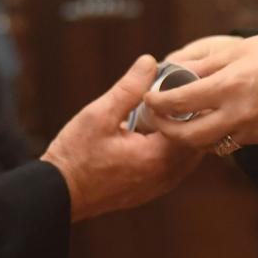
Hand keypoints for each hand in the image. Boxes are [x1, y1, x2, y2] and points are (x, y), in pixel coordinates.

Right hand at [42, 55, 203, 220]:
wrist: (59, 194)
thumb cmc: (76, 155)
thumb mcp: (99, 115)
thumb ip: (128, 89)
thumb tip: (150, 62)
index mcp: (157, 156)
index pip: (194, 124)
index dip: (188, 102)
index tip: (177, 83)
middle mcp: (166, 175)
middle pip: (197, 140)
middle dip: (189, 116)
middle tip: (174, 94)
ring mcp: (160, 186)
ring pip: (188, 154)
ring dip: (182, 132)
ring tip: (167, 111)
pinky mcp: (151, 190)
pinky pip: (176, 165)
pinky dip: (173, 147)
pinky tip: (156, 132)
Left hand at [142, 30, 257, 150]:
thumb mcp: (240, 50)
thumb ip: (206, 65)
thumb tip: (175, 73)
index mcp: (230, 86)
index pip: (179, 101)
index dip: (157, 102)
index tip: (147, 97)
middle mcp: (238, 114)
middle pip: (188, 137)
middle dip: (167, 130)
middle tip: (156, 119)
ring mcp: (252, 131)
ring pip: (209, 145)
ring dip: (190, 138)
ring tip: (180, 123)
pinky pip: (230, 144)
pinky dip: (215, 136)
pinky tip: (211, 122)